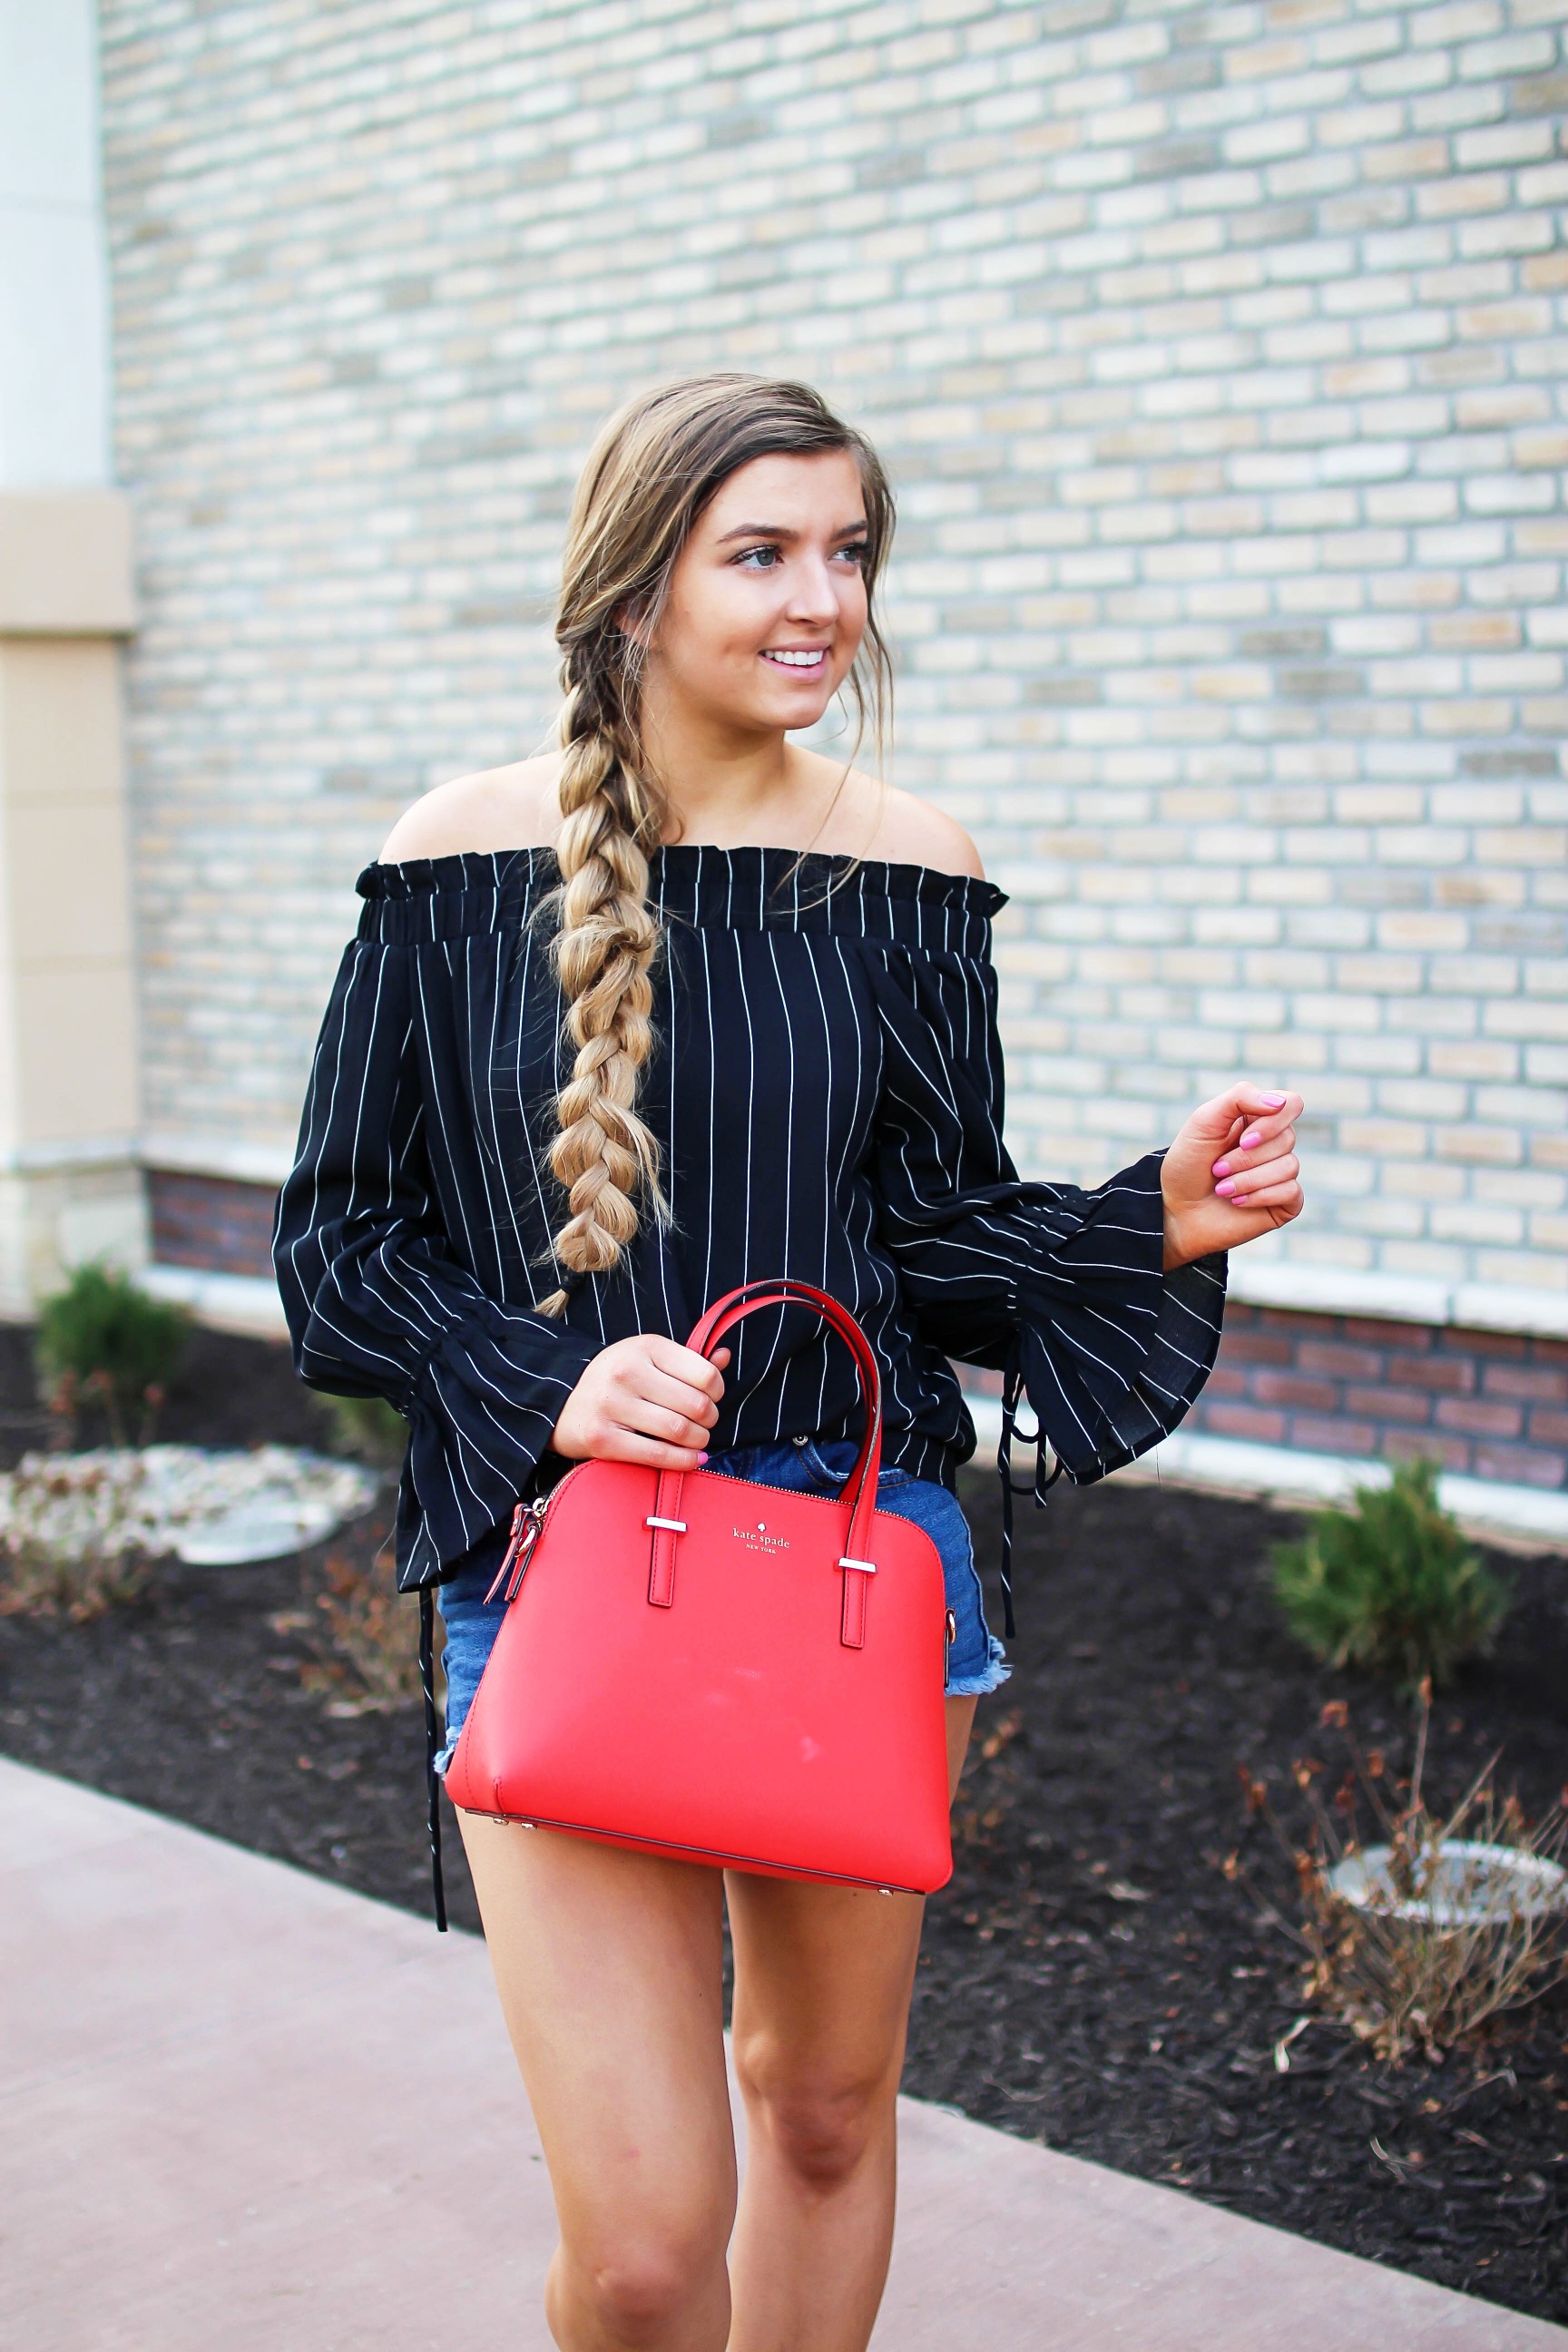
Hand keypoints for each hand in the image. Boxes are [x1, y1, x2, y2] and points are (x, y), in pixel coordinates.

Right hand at [551, 1335, 730, 1471]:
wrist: (561, 1403)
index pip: (705, 1374)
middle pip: (696, 1405)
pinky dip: (684, 1461)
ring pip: (679, 1431)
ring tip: (697, 1439)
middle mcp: (627, 1373)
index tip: (711, 1398)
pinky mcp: (604, 1440)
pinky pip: (657, 1456)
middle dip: (710, 1419)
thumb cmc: (615, 1379)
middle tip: (705, 1423)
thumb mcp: (648, 1357)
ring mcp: (612, 1406)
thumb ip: (688, 1359)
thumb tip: (724, 1357)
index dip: (718, 1391)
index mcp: (645, 1347)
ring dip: (699, 1441)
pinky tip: (693, 1458)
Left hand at [1160, 1085, 1304, 1268]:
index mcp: (1258, 1118)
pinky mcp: (1286, 1202)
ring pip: (1289, 1166)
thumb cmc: (1188, 1164)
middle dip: (1245, 1158)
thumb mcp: (1204, 1121)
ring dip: (1247, 1179)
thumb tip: (1280, 1103)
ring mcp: (1282, 1173)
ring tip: (1222, 1189)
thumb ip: (1239, 1098)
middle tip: (1217, 1169)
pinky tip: (1238, 1202)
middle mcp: (1274, 1143)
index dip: (1272, 1122)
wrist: (1176, 1210)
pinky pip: (1292, 1192)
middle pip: (1287, 1138)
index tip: (1243, 1140)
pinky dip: (1260, 1196)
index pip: (1291, 1103)